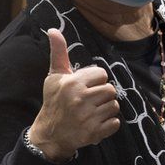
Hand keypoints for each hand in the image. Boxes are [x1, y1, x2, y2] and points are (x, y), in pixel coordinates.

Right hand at [29, 29, 121, 161]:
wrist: (49, 134)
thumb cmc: (54, 101)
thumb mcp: (54, 76)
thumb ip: (58, 52)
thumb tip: (53, 29)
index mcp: (72, 83)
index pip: (102, 74)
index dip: (96, 80)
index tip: (85, 87)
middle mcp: (80, 99)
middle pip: (110, 90)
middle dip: (103, 95)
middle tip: (90, 100)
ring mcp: (88, 117)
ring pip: (114, 106)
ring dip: (106, 109)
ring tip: (92, 111)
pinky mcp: (94, 133)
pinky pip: (115, 123)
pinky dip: (109, 124)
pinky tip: (96, 122)